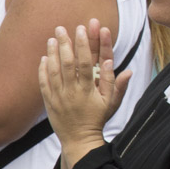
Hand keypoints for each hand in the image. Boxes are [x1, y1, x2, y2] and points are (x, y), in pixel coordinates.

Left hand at [38, 19, 129, 143]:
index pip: (86, 63)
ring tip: (52, 38)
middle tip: (61, 28)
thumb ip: (117, 85)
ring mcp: (59, 97)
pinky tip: (44, 57)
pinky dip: (43, 69)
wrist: (79, 140)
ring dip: (52, 53)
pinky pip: (44, 83)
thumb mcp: (112, 103)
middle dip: (65, 44)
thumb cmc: (97, 119)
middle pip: (67, 64)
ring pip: (54, 71)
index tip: (82, 29)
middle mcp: (72, 92)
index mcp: (88, 90)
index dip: (84, 45)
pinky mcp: (49, 102)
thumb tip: (126, 69)